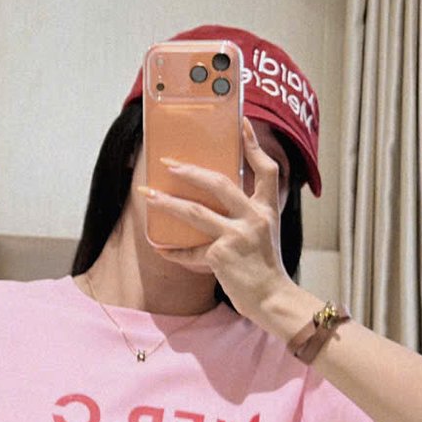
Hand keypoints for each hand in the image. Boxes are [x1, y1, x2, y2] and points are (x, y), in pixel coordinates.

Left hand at [146, 115, 292, 322]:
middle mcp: (255, 217)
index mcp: (268, 209)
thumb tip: (217, 200)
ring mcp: (238, 235)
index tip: (242, 122)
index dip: (254, 144)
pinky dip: (174, 251)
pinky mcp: (222, 255)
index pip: (266, 169)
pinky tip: (160, 248)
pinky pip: (191, 250)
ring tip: (148, 195)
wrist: (274, 298)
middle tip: (168, 164)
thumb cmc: (266, 267)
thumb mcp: (265, 234)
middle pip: (220, 183)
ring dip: (168, 202)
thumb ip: (248, 214)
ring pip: (195, 211)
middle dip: (190, 171)